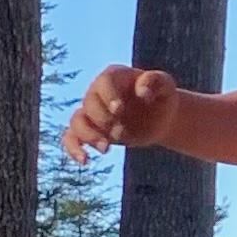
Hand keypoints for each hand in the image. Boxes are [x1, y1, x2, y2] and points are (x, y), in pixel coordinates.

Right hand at [63, 63, 179, 160]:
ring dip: (88, 136)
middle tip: (122, 132)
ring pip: (77, 121)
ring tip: (107, 149)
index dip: (109, 95)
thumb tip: (143, 92)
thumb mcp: (166, 86)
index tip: (119, 110)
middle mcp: (98, 92)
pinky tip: (85, 160)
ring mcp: (92, 112)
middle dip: (104, 120)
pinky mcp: (91, 131)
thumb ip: (156, 81)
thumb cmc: (161, 97)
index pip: (104, 82)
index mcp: (114, 76)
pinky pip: (71, 137)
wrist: (160, 117)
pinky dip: (73, 148)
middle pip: (89, 103)